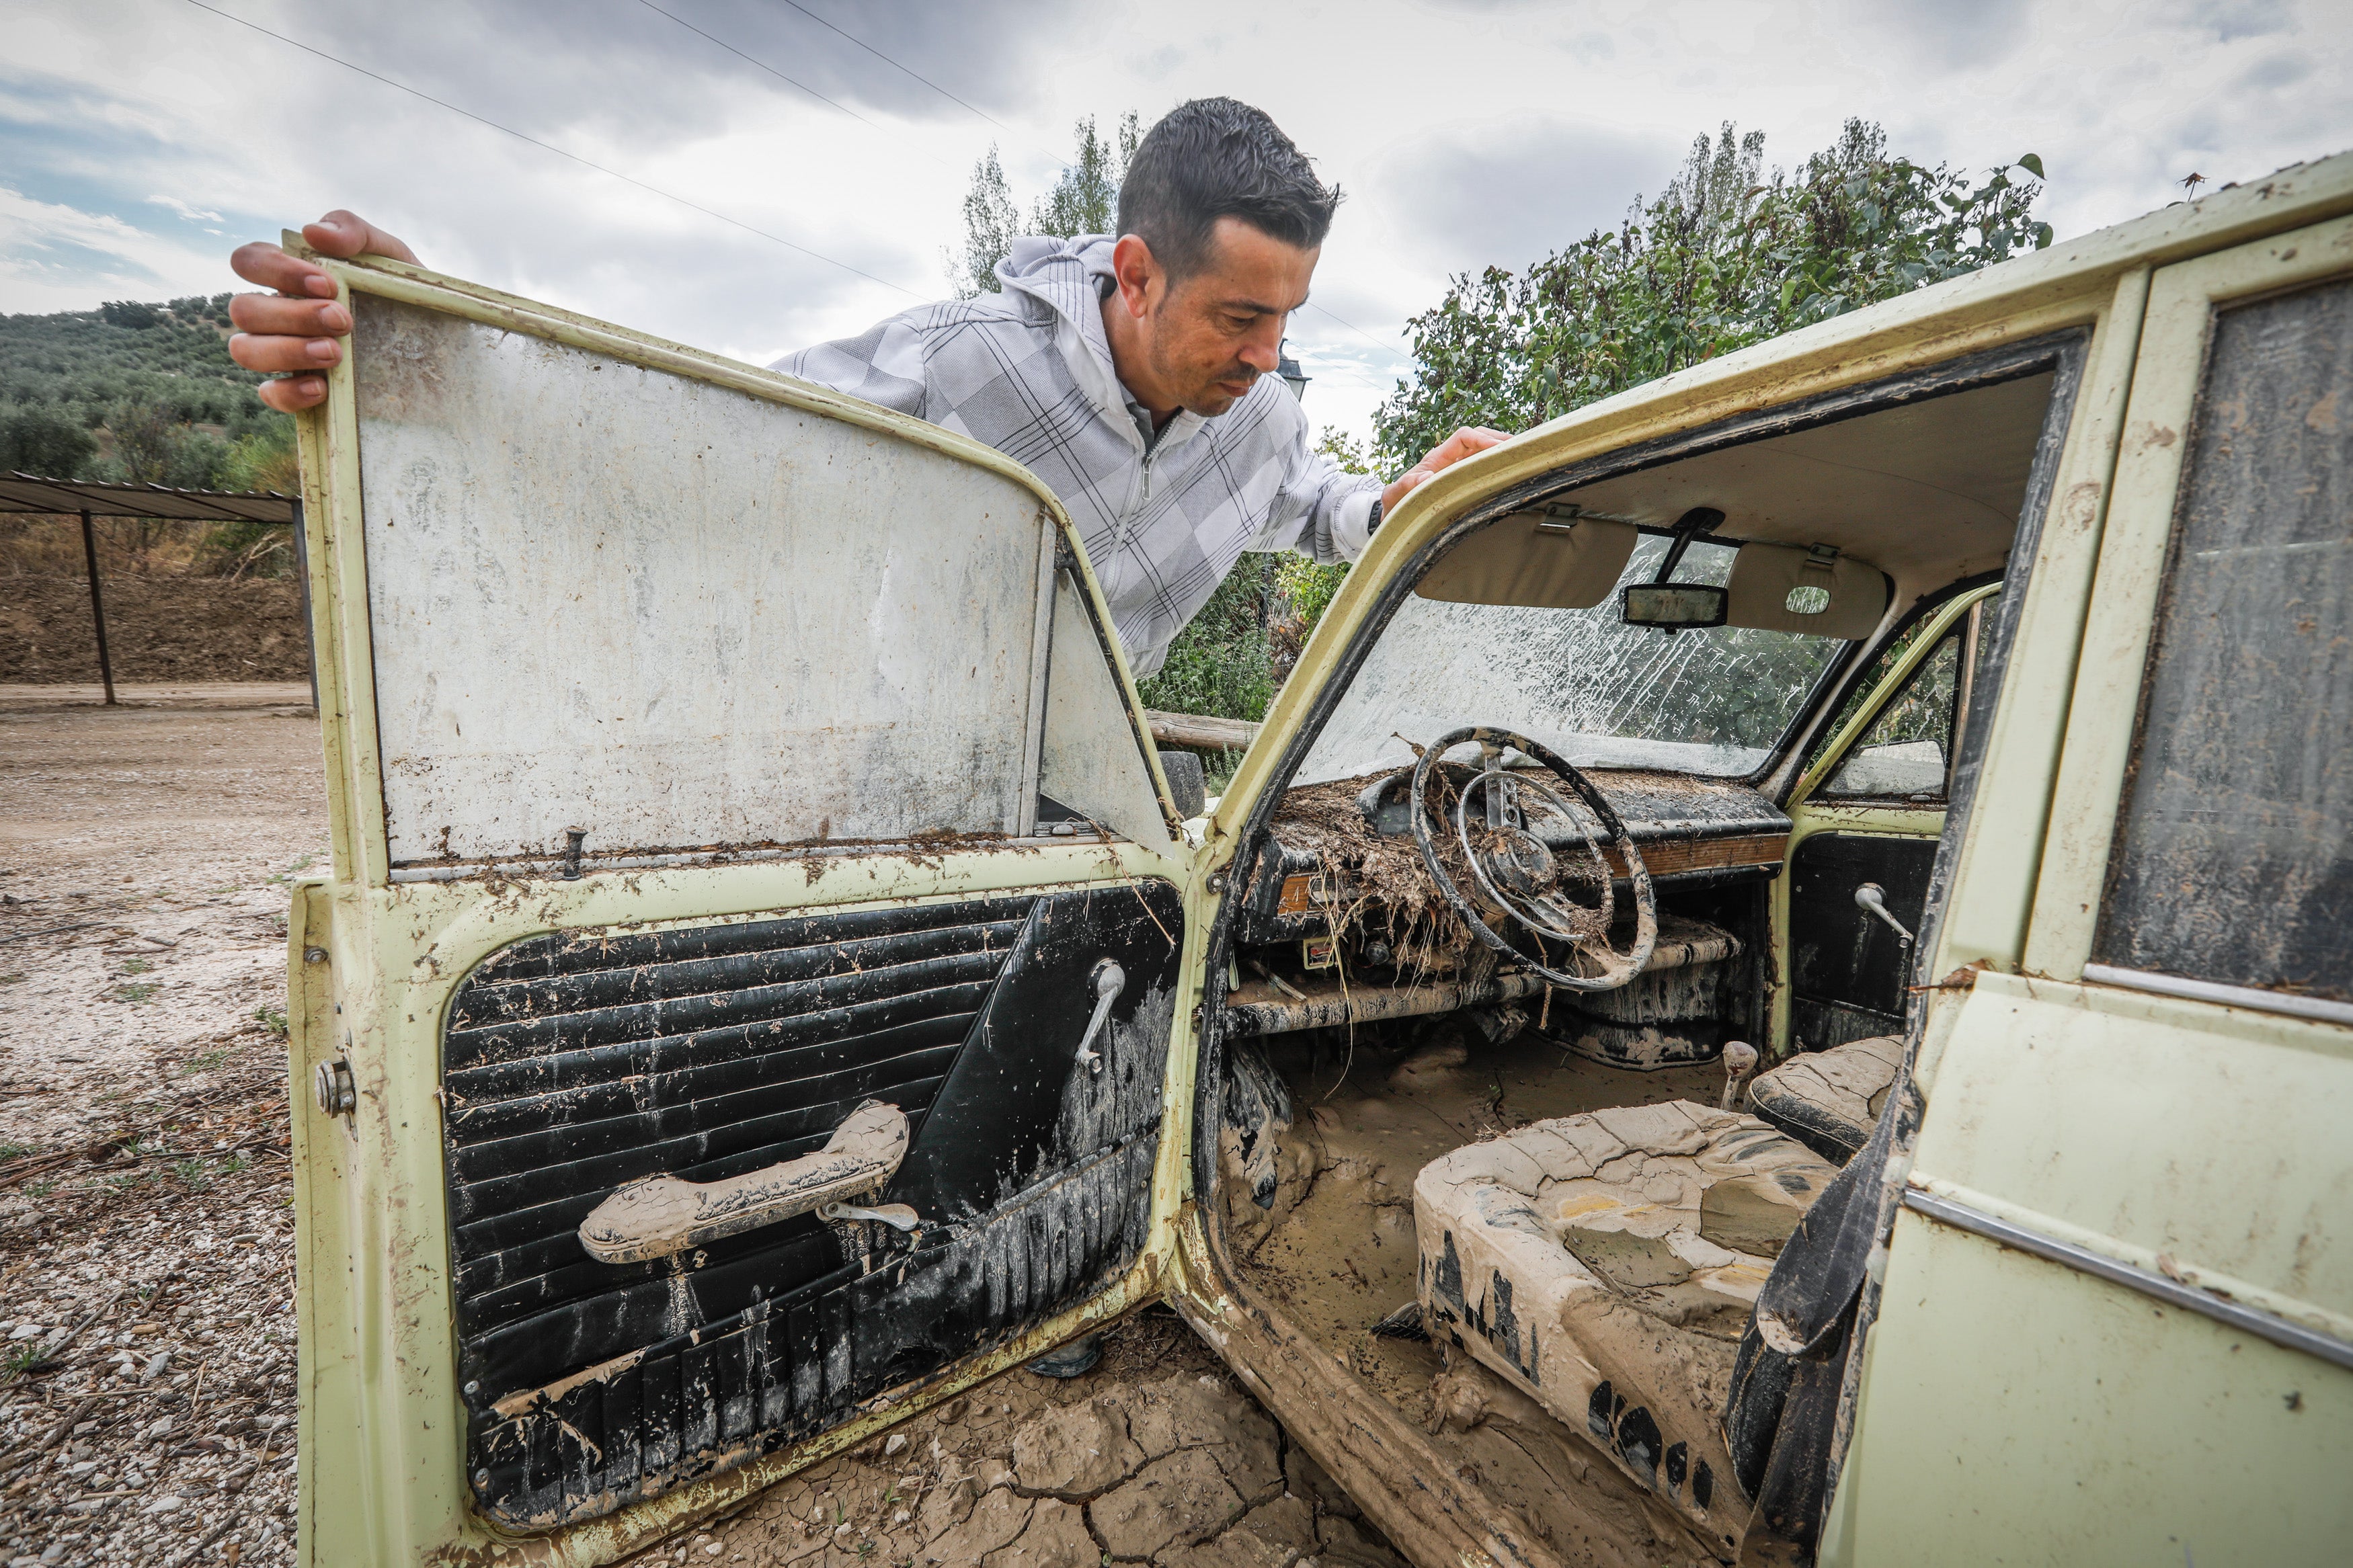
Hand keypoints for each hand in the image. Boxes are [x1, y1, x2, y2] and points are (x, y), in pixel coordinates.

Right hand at [227, 212, 418, 412]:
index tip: (327, 284)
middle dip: (292, 314)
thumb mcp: (390, 255)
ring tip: (334, 353)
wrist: (439, 341)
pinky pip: (270, 394)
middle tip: (343, 320)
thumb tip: (312, 232)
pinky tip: (321, 387)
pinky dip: (289, 392)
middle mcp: (276, 313)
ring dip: (286, 350)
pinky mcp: (297, 389)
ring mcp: (282, 352)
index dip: (276, 271)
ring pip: (245, 350)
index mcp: (289, 275)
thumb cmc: (401, 291)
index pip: (249, 261)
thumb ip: (355, 232)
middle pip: (244, 309)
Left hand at [1381, 426, 1508, 515]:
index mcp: (1438, 457)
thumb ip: (1405, 485)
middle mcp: (1451, 460)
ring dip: (1503, 453)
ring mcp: (1459, 471)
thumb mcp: (1395, 495)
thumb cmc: (1394, 504)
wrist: (1393, 517)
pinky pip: (1485, 470)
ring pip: (1485, 452)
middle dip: (1500, 440)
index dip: (1483, 439)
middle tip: (1520, 452)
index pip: (1465, 437)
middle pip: (1480, 438)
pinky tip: (1513, 476)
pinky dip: (1499, 469)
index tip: (1500, 450)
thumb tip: (1424, 478)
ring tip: (1523, 460)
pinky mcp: (1465, 484)